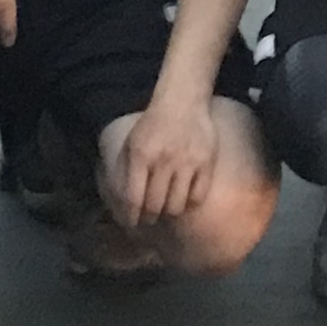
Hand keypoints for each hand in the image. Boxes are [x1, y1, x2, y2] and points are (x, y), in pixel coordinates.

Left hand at [105, 87, 218, 228]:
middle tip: (148, 219)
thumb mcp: (130, 143)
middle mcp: (164, 161)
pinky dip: (189, 203)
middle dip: (149, 218)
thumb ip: (123, 172)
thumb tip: (119, 203)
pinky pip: (198, 197)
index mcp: (141, 155)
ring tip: (166, 208)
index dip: (130, 217)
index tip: (131, 224)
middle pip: (155, 206)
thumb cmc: (152, 126)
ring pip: (177, 206)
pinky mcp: (207, 163)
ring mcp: (187, 163)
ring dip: (168, 212)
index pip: (133, 198)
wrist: (182, 101)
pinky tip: (183, 198)